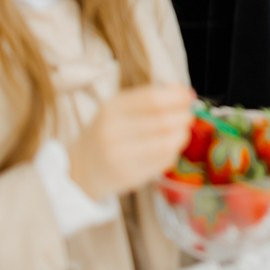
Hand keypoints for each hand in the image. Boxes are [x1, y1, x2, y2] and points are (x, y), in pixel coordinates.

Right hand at [66, 83, 194, 200]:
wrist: (80, 169)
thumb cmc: (107, 132)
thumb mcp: (118, 108)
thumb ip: (149, 97)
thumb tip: (184, 92)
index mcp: (110, 109)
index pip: (152, 99)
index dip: (177, 97)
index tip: (189, 95)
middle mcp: (112, 133)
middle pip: (162, 121)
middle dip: (184, 115)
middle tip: (189, 114)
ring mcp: (119, 157)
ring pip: (166, 143)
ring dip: (182, 134)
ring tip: (182, 130)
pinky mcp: (128, 177)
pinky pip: (163, 162)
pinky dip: (174, 151)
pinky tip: (171, 146)